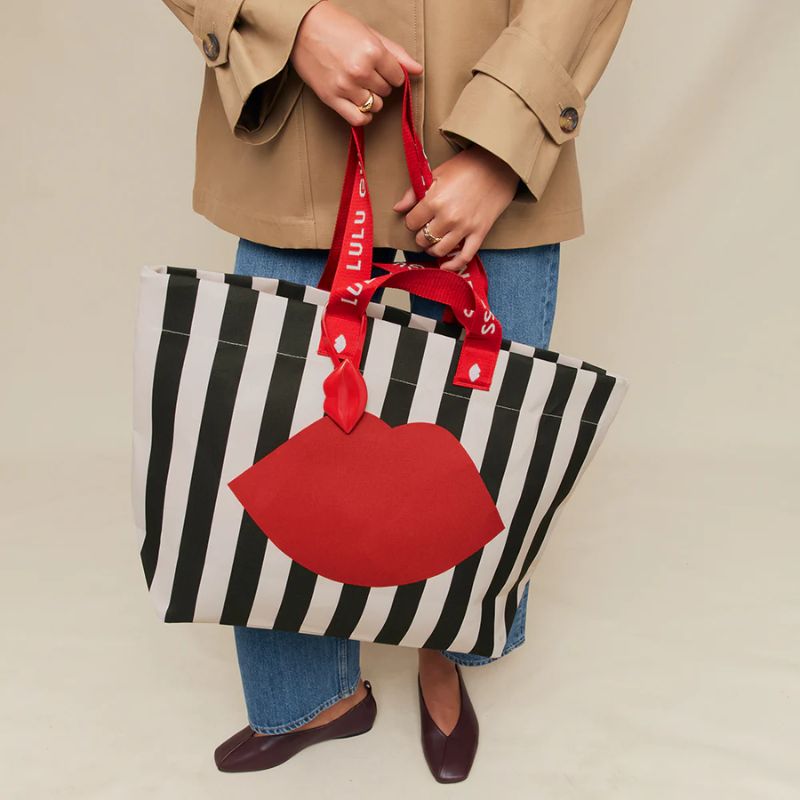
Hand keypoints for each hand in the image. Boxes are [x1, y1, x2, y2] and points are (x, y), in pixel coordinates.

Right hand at [290, 1, 422, 125]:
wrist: (300, 27)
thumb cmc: (335, 26)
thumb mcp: (369, 34)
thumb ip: (396, 53)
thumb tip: (418, 70)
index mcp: (372, 51)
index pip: (398, 77)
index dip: (392, 73)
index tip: (381, 68)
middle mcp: (360, 71)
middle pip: (386, 92)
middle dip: (380, 84)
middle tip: (365, 72)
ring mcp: (346, 87)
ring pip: (375, 106)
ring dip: (371, 99)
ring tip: (359, 86)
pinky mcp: (331, 98)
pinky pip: (358, 119)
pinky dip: (362, 116)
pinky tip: (358, 105)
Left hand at [393, 146, 519, 270]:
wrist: (497, 166)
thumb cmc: (466, 167)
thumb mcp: (435, 174)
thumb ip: (413, 193)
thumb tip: (397, 208)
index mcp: (434, 201)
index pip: (411, 223)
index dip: (412, 221)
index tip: (417, 217)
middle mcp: (448, 217)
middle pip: (423, 239)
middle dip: (420, 236)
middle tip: (425, 229)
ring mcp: (464, 227)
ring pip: (439, 251)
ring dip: (432, 250)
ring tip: (433, 242)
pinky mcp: (479, 233)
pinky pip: (464, 257)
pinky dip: (453, 265)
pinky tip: (445, 265)